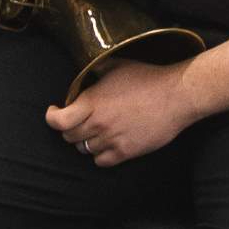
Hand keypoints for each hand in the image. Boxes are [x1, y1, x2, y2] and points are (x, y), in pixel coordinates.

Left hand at [48, 54, 204, 167]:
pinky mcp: (126, 152)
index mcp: (92, 101)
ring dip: (87, 141)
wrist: (176, 96)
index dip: (52, 118)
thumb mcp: (117, 66)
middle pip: (69, 137)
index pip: (58, 121)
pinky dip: (100, 155)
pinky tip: (106, 144)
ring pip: (84, 150)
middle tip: (79, 122)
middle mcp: (98, 123)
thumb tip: (86, 71)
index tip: (55, 112)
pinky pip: (101, 162)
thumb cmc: (148, 78)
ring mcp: (112, 140)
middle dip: (71, 129)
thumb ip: (96, 71)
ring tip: (96, 131)